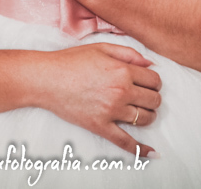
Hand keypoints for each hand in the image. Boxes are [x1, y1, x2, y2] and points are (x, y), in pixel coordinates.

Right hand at [39, 43, 161, 155]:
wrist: (46, 78)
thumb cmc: (71, 60)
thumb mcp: (101, 48)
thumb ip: (129, 53)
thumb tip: (151, 64)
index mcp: (122, 71)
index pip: (154, 80)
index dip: (154, 82)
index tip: (147, 83)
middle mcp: (121, 92)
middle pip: (154, 100)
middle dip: (152, 98)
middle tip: (142, 96)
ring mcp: (111, 111)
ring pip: (145, 119)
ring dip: (147, 116)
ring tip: (139, 111)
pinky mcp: (100, 126)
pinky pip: (125, 142)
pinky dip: (141, 149)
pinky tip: (151, 152)